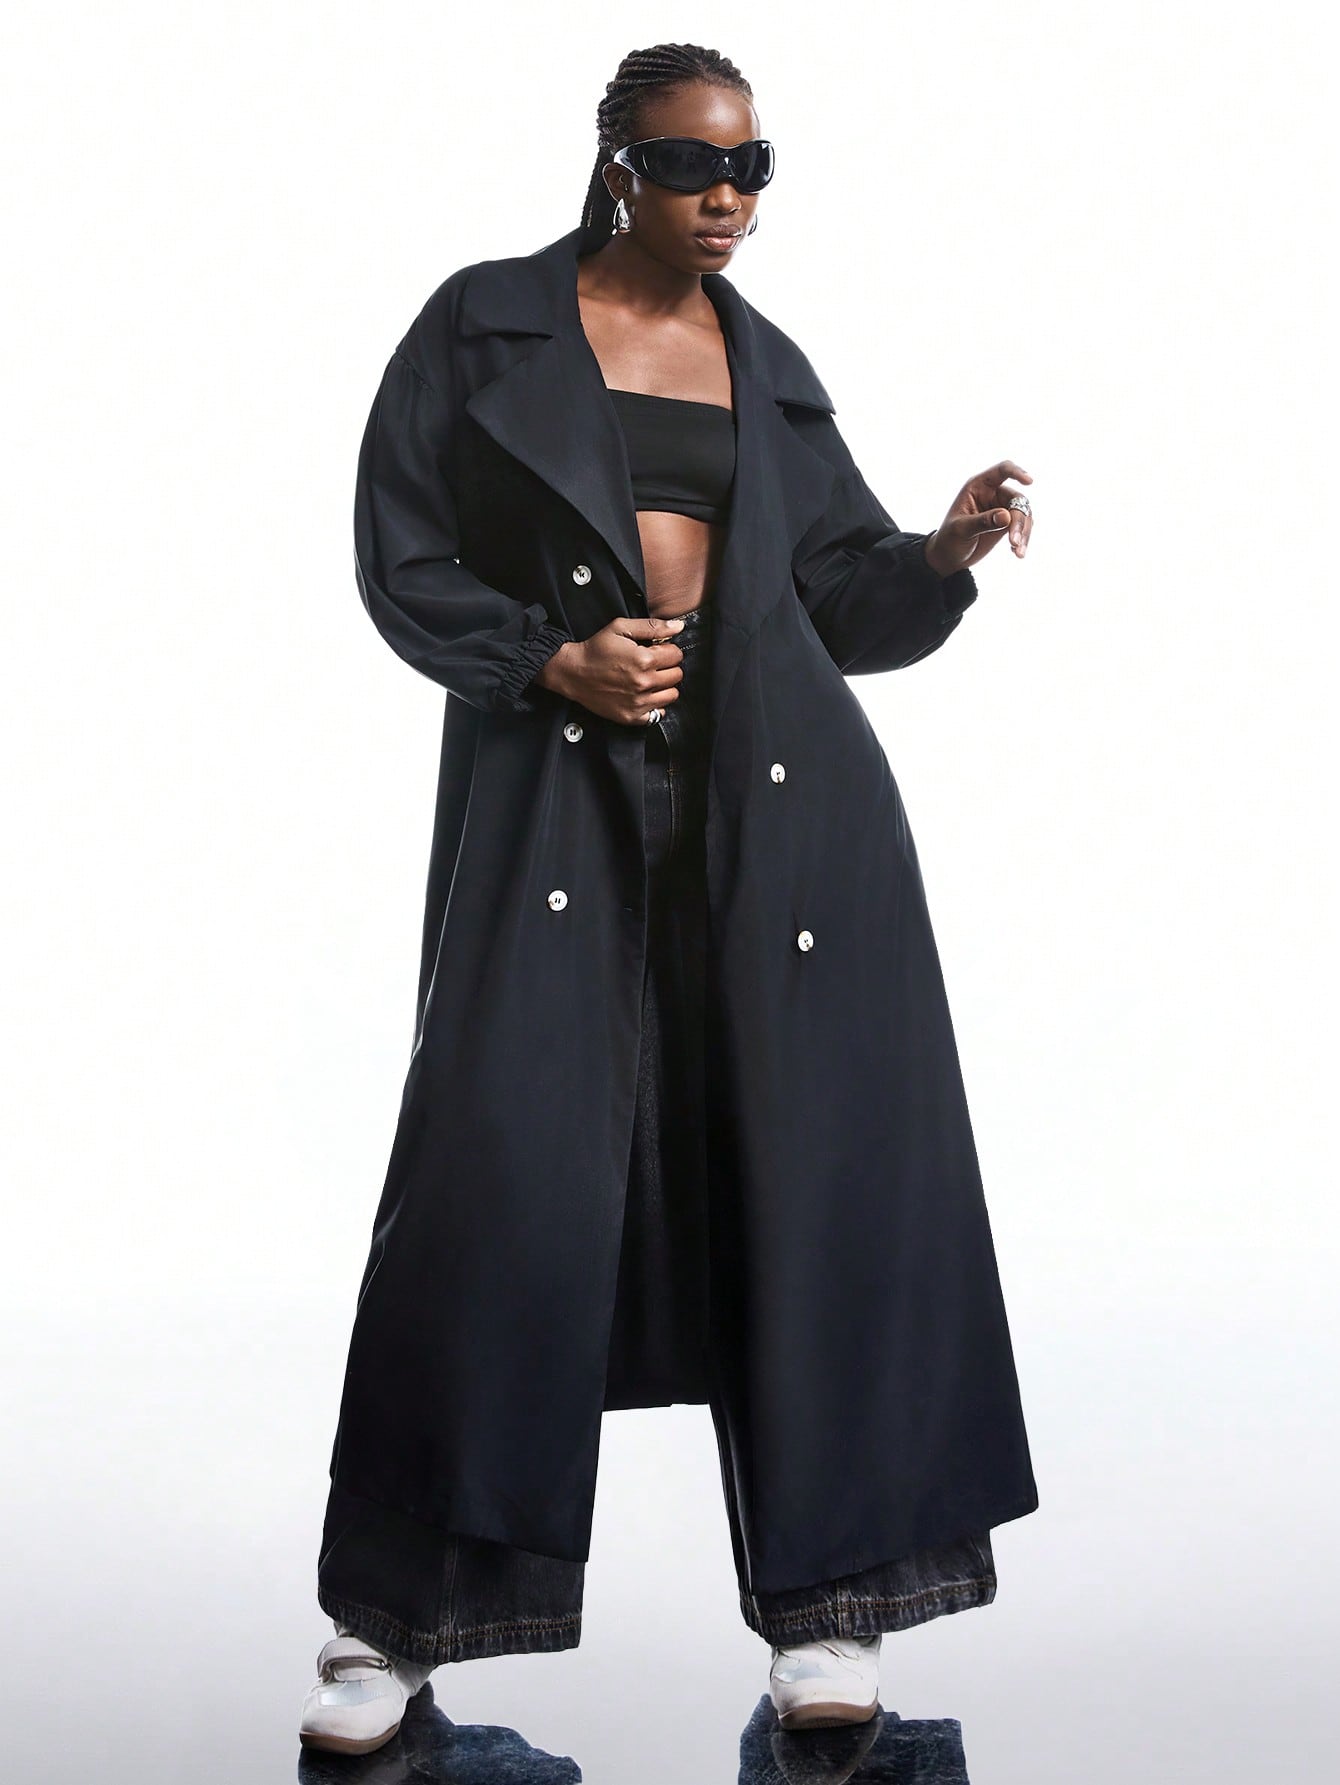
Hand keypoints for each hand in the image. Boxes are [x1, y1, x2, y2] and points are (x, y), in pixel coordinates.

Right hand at [536, 615, 686, 724]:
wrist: (573, 673)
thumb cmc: (595, 650)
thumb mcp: (621, 628)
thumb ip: (652, 626)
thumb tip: (678, 626)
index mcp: (644, 660)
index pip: (677, 655)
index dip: (668, 650)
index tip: (657, 650)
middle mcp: (644, 683)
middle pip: (677, 675)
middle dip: (668, 667)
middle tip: (652, 664)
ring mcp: (639, 702)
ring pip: (672, 695)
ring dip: (664, 686)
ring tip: (649, 679)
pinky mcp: (632, 716)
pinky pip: (658, 714)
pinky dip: (655, 705)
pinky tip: (643, 695)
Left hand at [923, 460, 1033, 575]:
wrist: (949, 557)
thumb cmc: (949, 539)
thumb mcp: (961, 530)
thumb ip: (983, 522)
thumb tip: (1006, 516)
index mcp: (978, 486)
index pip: (1002, 470)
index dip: (1017, 472)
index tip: (1029, 482)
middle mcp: (993, 494)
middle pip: (1017, 498)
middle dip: (1019, 520)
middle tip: (1013, 541)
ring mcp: (1002, 508)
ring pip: (1024, 513)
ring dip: (1024, 532)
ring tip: (1018, 552)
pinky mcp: (1008, 523)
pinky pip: (1024, 527)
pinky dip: (1024, 539)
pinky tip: (1018, 553)